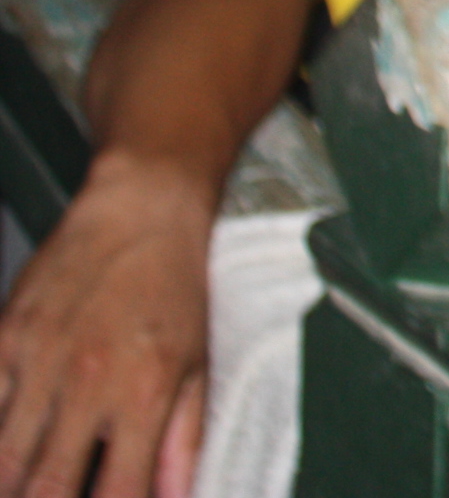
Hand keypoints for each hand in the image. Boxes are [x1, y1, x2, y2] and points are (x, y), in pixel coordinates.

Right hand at [0, 156, 216, 497]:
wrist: (143, 210)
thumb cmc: (174, 285)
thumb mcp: (199, 365)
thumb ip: (184, 442)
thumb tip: (177, 497)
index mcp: (145, 394)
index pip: (120, 491)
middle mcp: (89, 383)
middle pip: (44, 486)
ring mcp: (39, 361)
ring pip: (3, 456)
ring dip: (10, 481)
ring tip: (22, 482)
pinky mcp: (5, 338)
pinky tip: (5, 443)